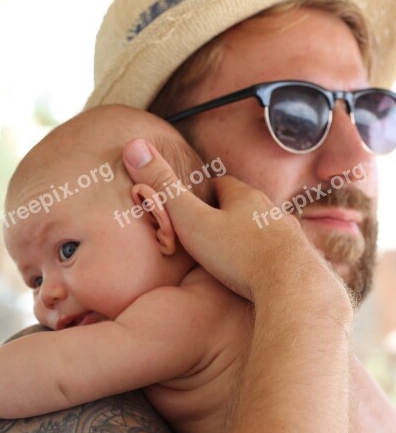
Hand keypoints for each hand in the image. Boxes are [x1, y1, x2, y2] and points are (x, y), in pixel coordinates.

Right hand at [122, 139, 349, 311]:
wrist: (291, 286)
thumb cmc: (239, 253)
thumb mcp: (191, 221)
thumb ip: (164, 188)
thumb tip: (133, 146)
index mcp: (244, 196)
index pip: (220, 184)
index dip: (203, 194)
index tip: (191, 206)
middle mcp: (270, 210)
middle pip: (243, 206)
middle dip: (225, 214)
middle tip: (206, 231)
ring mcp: (288, 234)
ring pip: (262, 228)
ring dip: (246, 236)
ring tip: (230, 254)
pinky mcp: (299, 259)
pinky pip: (277, 252)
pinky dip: (264, 258)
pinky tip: (256, 274)